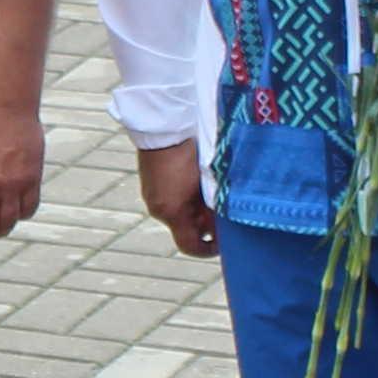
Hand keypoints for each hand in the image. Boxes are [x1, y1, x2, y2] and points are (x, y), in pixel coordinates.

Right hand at [135, 138, 216, 257]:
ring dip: (196, 210)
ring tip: (212, 194)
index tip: (223, 244)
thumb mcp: (207, 181)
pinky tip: (196, 182)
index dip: (209, 250)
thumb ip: (216, 204)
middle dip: (205, 225)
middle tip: (224, 214)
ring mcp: (152, 196)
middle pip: (186, 229)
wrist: (162, 127)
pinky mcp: (150, 184)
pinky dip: (184, 198)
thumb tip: (227, 216)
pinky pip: (170, 200)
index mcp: (172, 213)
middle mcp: (159, 209)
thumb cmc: (187, 153)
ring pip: (179, 214)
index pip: (191, 246)